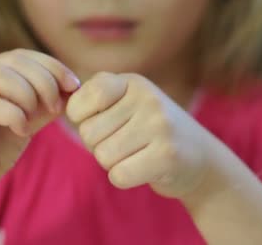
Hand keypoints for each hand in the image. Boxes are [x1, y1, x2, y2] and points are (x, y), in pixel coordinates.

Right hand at [0, 49, 79, 210]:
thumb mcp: (27, 120)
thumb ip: (45, 101)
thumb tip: (72, 85)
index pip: (19, 55)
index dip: (50, 65)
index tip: (73, 85)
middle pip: (11, 61)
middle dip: (43, 81)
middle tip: (55, 107)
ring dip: (27, 95)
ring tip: (34, 118)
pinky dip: (15, 116)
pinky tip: (22, 131)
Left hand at [66, 72, 212, 198]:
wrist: (201, 159)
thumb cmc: (150, 130)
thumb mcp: (128, 102)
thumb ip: (95, 97)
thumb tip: (60, 102)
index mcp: (133, 82)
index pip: (86, 97)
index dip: (81, 117)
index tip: (98, 121)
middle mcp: (148, 99)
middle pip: (88, 132)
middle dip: (98, 144)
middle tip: (124, 143)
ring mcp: (160, 126)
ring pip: (102, 155)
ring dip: (112, 162)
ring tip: (135, 154)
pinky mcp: (167, 156)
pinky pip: (118, 175)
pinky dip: (123, 178)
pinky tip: (142, 169)